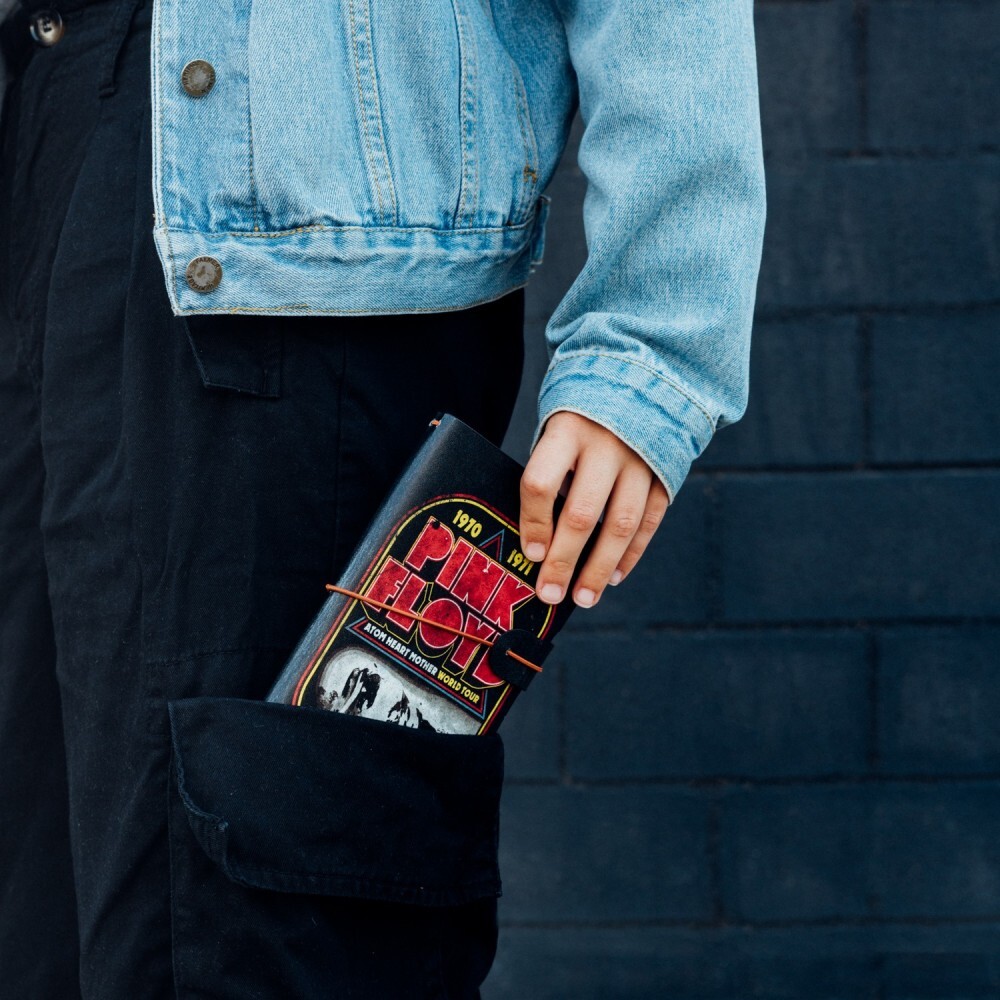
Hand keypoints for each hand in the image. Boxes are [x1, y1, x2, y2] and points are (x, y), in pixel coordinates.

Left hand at [519, 411, 669, 606]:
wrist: (641, 378)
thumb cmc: (582, 418)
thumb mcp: (557, 431)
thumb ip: (549, 474)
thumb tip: (535, 541)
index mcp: (567, 431)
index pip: (541, 482)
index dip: (533, 522)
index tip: (531, 554)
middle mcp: (605, 445)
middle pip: (582, 512)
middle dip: (564, 560)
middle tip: (550, 593)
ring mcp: (639, 460)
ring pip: (620, 524)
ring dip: (600, 568)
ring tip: (583, 597)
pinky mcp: (664, 472)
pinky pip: (649, 521)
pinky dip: (632, 553)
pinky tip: (614, 576)